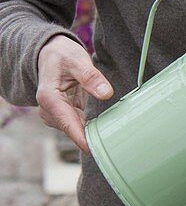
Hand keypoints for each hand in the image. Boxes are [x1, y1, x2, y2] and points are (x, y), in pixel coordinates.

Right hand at [36, 35, 113, 153]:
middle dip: (92, 138)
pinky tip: (106, 128)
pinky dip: (91, 128)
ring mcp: (56, 115)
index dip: (81, 139)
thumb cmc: (62, 56)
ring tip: (114, 135)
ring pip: (76, 130)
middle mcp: (49, 110)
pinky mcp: (64, 115)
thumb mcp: (77, 60)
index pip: (67, 123)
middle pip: (72, 130)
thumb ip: (90, 77)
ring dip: (93, 133)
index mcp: (49, 98)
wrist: (50, 55)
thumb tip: (106, 94)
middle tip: (117, 143)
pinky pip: (79, 126)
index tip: (95, 151)